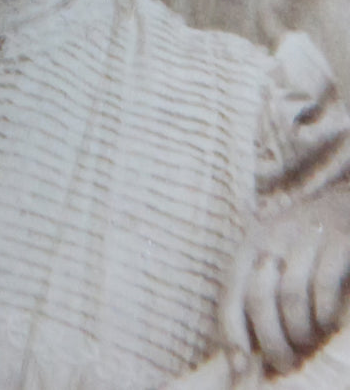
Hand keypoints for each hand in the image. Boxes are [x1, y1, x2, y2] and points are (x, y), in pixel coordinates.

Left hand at [221, 199, 349, 374]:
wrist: (341, 204)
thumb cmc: (300, 245)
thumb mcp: (271, 260)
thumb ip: (256, 294)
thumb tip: (243, 354)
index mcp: (248, 246)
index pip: (231, 293)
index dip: (232, 333)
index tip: (241, 366)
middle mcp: (272, 238)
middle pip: (260, 298)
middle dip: (271, 340)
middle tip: (285, 363)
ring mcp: (305, 237)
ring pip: (291, 293)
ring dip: (299, 329)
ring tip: (308, 343)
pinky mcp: (338, 240)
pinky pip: (325, 282)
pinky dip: (325, 310)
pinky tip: (328, 322)